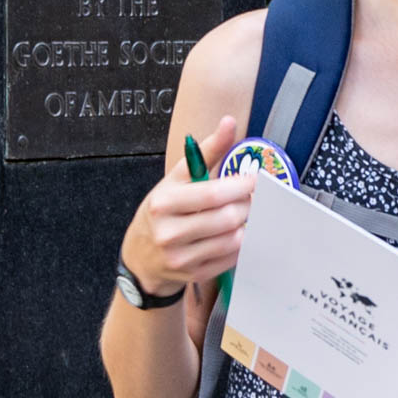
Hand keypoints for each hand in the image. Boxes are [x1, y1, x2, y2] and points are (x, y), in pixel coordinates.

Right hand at [120, 115, 256, 294]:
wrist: (141, 256)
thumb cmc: (162, 210)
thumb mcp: (176, 178)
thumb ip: (206, 150)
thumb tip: (229, 122)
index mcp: (163, 203)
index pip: (212, 194)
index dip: (241, 185)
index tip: (256, 179)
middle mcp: (169, 233)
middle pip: (227, 217)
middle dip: (248, 205)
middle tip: (254, 197)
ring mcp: (182, 258)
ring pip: (233, 239)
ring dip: (248, 224)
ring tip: (246, 213)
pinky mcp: (194, 275)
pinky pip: (231, 258)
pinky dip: (241, 243)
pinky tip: (237, 232)